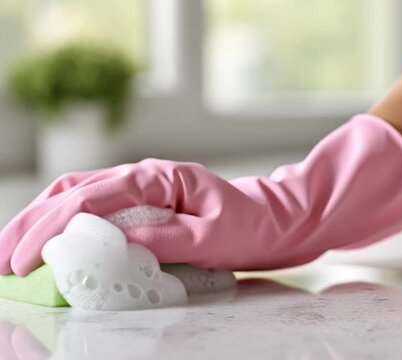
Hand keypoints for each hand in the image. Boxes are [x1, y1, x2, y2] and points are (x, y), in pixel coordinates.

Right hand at [0, 114, 401, 275]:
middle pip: (73, 192)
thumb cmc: (251, 226)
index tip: (27, 258)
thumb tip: (119, 242)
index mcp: (159, 178)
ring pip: (78, 195)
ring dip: (41, 220)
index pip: (92, 198)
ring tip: (11, 249)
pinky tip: (49, 240)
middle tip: (3, 259)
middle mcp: (145, 176)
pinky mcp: (146, 203)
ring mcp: (143, 188)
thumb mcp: (213, 236)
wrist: (278, 219)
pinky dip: (65, 222)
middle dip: (32, 224)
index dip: (53, 227)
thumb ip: (166, 238)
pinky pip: (96, 208)